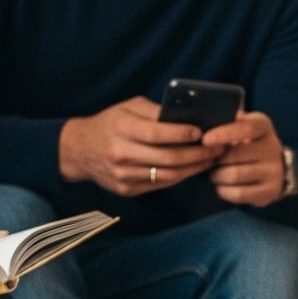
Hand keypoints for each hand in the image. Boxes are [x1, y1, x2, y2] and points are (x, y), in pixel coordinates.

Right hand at [58, 97, 216, 195]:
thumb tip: (188, 117)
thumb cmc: (110, 122)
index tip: (203, 132)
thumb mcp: (128, 108)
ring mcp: (123, 175)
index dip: (182, 134)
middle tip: (217, 148)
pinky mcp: (127, 190)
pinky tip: (192, 168)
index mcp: (121, 128)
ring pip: (167, 175)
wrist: (80, 150)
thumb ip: (155, 112)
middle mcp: (121, 154)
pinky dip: (179, 177)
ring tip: (210, 159)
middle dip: (197, 154)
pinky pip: (160, 185)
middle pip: (167, 158)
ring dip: (193, 168)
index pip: (157, 133)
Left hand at [203, 111, 285, 206]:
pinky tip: (221, 186)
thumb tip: (204, 122)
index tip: (205, 140)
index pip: (246, 128)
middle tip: (208, 161)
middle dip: (215, 160)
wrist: (277, 167)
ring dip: (217, 176)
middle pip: (235, 155)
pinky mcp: (270, 191)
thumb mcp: (243, 127)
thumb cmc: (249, 143)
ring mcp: (274, 171)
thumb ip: (227, 123)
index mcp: (264, 126)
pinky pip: (239, 194)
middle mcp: (272, 147)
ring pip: (235, 175)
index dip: (224, 133)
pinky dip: (224, 191)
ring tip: (214, 174)